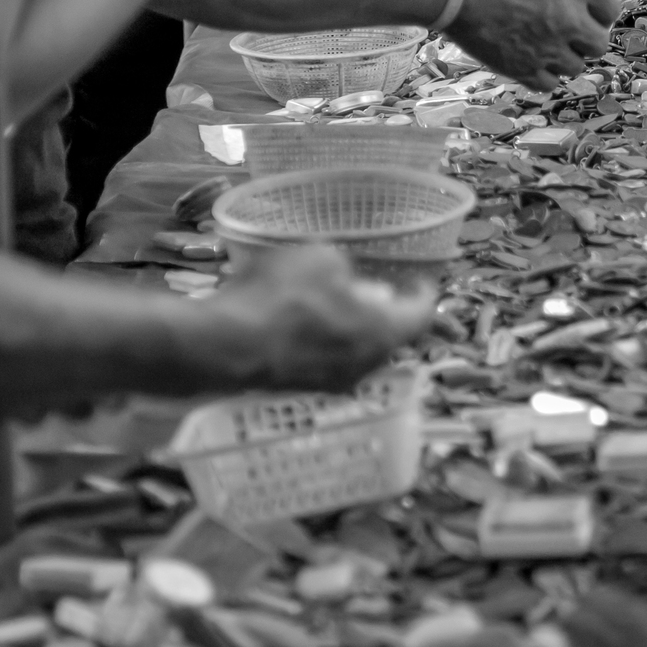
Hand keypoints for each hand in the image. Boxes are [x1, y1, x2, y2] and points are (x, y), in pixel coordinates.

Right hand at [220, 243, 450, 390]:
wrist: (222, 345)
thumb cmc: (282, 296)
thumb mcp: (322, 259)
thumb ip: (346, 268)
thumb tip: (347, 281)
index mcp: (383, 333)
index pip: (421, 315)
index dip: (424, 294)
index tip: (421, 281)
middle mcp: (366, 365)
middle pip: (389, 335)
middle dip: (384, 310)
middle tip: (374, 287)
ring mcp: (333, 382)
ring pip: (357, 349)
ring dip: (353, 326)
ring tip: (336, 300)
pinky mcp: (301, 387)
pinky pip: (327, 359)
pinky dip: (326, 339)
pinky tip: (304, 320)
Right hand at [443, 0, 622, 90]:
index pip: (611, 10)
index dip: (598, 12)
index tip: (587, 13)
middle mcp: (571, 19)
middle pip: (598, 44)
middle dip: (585, 38)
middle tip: (568, 33)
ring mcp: (548, 47)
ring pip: (576, 67)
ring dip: (564, 58)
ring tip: (544, 46)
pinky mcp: (523, 68)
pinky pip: (549, 83)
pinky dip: (543, 75)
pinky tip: (530, 61)